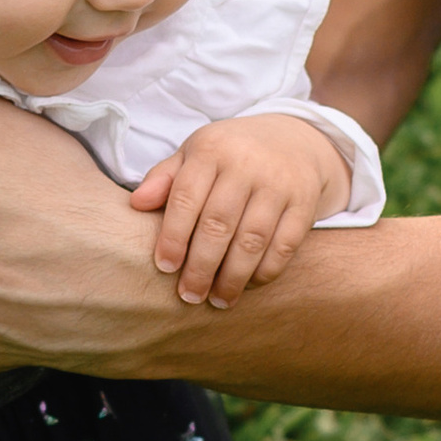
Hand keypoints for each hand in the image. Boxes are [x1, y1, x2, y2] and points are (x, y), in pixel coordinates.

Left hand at [127, 114, 349, 304]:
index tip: (164, 268)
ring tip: (218, 301)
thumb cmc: (229, 154)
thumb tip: (136, 203)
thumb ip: (164, 179)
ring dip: (233, 277)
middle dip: (201, 266)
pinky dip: (265, 271)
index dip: (173, 237)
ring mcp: (279, 183)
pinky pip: (284, 246)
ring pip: (252, 240)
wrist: (292, 138)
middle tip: (189, 296)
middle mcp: (247, 164)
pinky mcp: (304, 203)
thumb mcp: (194, 154)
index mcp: (212, 150)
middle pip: (219, 224)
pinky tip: (248, 286)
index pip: (186, 198)